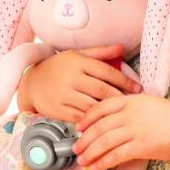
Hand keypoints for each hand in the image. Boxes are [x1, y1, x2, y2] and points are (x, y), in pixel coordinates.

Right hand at [16, 44, 141, 122]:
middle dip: (120, 97)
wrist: (31, 83)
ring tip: (122, 113)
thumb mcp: (77, 55)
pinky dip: (93, 120)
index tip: (138, 88)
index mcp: (78, 62)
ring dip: (108, 110)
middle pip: (102, 90)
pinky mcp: (57, 109)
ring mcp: (63, 94)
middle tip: (133, 104)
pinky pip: (80, 117)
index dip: (125, 80)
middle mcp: (71, 77)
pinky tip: (104, 122)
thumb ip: (100, 52)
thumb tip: (121, 47)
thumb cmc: (59, 67)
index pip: (107, 71)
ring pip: (92, 105)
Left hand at [71, 94, 169, 169]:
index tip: (78, 127)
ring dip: (90, 152)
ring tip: (82, 160)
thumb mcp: (148, 102)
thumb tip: (110, 117)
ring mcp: (136, 130)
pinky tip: (96, 167)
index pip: (102, 107)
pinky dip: (103, 162)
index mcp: (131, 100)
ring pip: (105, 141)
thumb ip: (129, 106)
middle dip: (84, 139)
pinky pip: (116, 155)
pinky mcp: (141, 146)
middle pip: (100, 126)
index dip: (87, 117)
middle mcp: (131, 113)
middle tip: (75, 148)